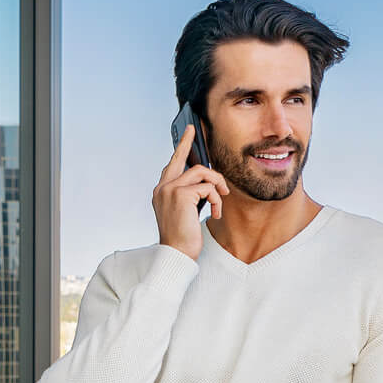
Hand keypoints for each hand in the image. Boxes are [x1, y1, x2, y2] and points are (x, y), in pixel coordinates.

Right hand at [152, 125, 230, 259]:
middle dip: (188, 143)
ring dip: (217, 185)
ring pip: (201, 172)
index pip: (171, 164)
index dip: (181, 148)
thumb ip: (191, 194)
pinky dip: (217, 200)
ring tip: (221, 198)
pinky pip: (208, 187)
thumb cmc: (183, 237)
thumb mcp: (186, 212)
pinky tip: (216, 213)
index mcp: (161, 191)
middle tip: (194, 129)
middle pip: (183, 159)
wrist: (177, 254)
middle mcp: (162, 188)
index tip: (188, 133)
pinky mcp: (181, 194)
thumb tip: (207, 180)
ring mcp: (170, 189)